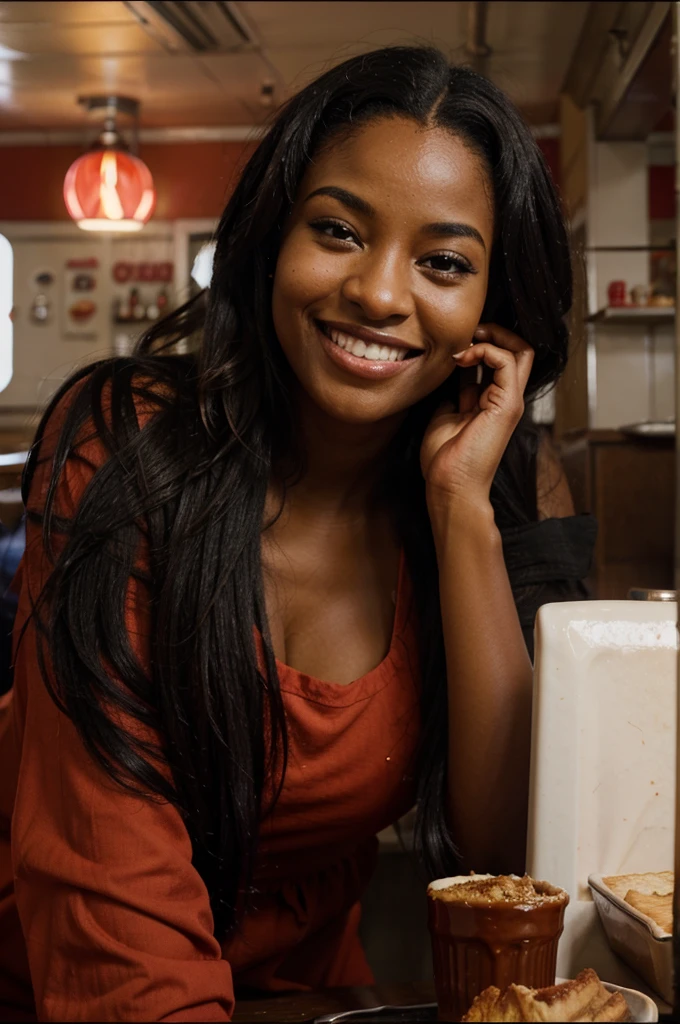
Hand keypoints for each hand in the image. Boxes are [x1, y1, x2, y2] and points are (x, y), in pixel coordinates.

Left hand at [420, 324, 533, 510]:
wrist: (450, 486)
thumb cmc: (445, 461)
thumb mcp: (444, 417)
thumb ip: (453, 398)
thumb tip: (450, 385)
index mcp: (490, 402)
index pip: (499, 361)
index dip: (481, 343)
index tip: (456, 343)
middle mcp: (505, 399)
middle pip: (519, 351)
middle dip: (495, 332)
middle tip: (469, 331)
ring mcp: (510, 402)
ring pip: (522, 351)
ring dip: (493, 336)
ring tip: (467, 342)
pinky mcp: (507, 405)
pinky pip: (508, 361)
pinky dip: (487, 350)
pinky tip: (464, 358)